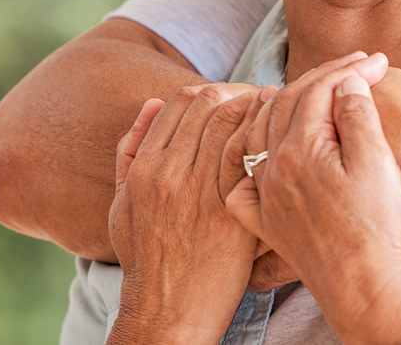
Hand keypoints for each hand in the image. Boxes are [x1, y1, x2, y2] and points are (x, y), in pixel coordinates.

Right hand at [107, 84, 258, 341]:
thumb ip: (130, 152)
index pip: (181, 101)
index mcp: (144, 168)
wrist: (167, 310)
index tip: (231, 95)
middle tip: (259, 95)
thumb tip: (152, 103)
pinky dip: (264, 135)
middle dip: (238, 90)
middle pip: (208, 102)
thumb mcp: (122, 203)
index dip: (211, 90)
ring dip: (256, 105)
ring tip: (274, 106)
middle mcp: (169, 173)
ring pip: (230, 120)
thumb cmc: (146, 258)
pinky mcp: (228, 211)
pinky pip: (248, 154)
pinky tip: (278, 133)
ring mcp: (199, 191)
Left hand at [222, 56, 400, 344]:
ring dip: (282, 105)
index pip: (318, 89)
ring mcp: (265, 196)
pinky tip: (263, 146)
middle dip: (321, 79)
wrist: (363, 289)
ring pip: (259, 132)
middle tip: (355, 67)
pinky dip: (250, 153)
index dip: (349, 69)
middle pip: (285, 103)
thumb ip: (356, 114)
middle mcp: (272, 168)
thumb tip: (344, 82)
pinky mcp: (266, 222)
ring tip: (306, 91)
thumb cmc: (377, 227)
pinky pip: (243, 178)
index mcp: (299, 149)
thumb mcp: (377, 161)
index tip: (379, 61)